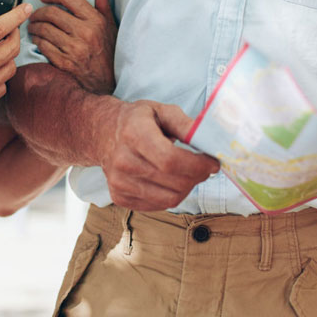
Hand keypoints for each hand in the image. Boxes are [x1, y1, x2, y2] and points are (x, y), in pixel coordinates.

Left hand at [28, 0, 117, 92]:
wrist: (108, 82)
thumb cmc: (109, 51)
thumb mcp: (110, 26)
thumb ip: (104, 4)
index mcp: (95, 20)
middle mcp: (85, 32)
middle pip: (52, 13)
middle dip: (38, 12)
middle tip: (34, 14)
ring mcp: (74, 49)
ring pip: (44, 29)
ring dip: (34, 26)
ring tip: (32, 26)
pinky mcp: (65, 63)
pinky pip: (43, 46)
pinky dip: (37, 41)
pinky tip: (37, 40)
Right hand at [97, 100, 219, 210]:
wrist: (103, 134)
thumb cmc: (137, 121)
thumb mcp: (161, 111)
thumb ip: (185, 124)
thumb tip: (208, 141)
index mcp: (134, 134)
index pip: (170, 160)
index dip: (197, 165)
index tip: (213, 163)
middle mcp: (122, 160)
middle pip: (173, 182)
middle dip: (197, 177)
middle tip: (204, 167)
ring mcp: (118, 182)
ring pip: (169, 199)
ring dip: (187, 188)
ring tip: (189, 173)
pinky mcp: (119, 197)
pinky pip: (158, 206)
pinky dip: (171, 195)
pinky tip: (171, 180)